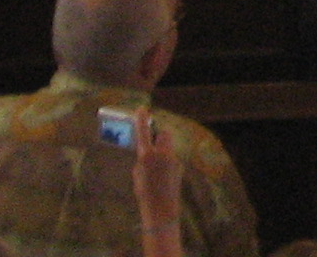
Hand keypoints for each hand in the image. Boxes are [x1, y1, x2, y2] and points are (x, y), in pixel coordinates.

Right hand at [133, 116, 183, 250]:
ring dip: (162, 149)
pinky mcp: (179, 165)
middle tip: (150, 139)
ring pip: (168, 146)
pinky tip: (161, 176)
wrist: (161, 208)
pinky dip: (165, 162)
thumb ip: (143, 158)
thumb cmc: (144, 192)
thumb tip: (147, 150)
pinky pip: (171, 158)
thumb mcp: (137, 174)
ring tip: (155, 163)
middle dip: (157, 134)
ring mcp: (173, 158)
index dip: (142, 119)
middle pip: (163, 134)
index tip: (141, 109)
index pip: (144, 132)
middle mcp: (162, 154)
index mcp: (147, 155)